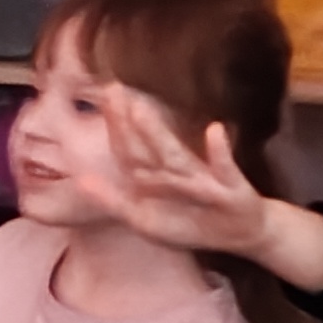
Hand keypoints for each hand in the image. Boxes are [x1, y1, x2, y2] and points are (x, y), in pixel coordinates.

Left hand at [58, 88, 272, 259]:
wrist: (242, 234)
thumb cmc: (190, 223)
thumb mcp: (144, 218)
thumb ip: (113, 200)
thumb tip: (80, 180)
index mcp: (154, 177)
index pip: (128, 151)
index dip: (114, 128)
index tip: (102, 98)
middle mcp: (176, 171)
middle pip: (146, 146)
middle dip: (128, 122)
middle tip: (113, 89)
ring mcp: (203, 178)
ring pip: (176, 157)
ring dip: (158, 135)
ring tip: (140, 111)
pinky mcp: (231, 189)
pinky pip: (225, 170)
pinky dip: (220, 153)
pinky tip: (214, 131)